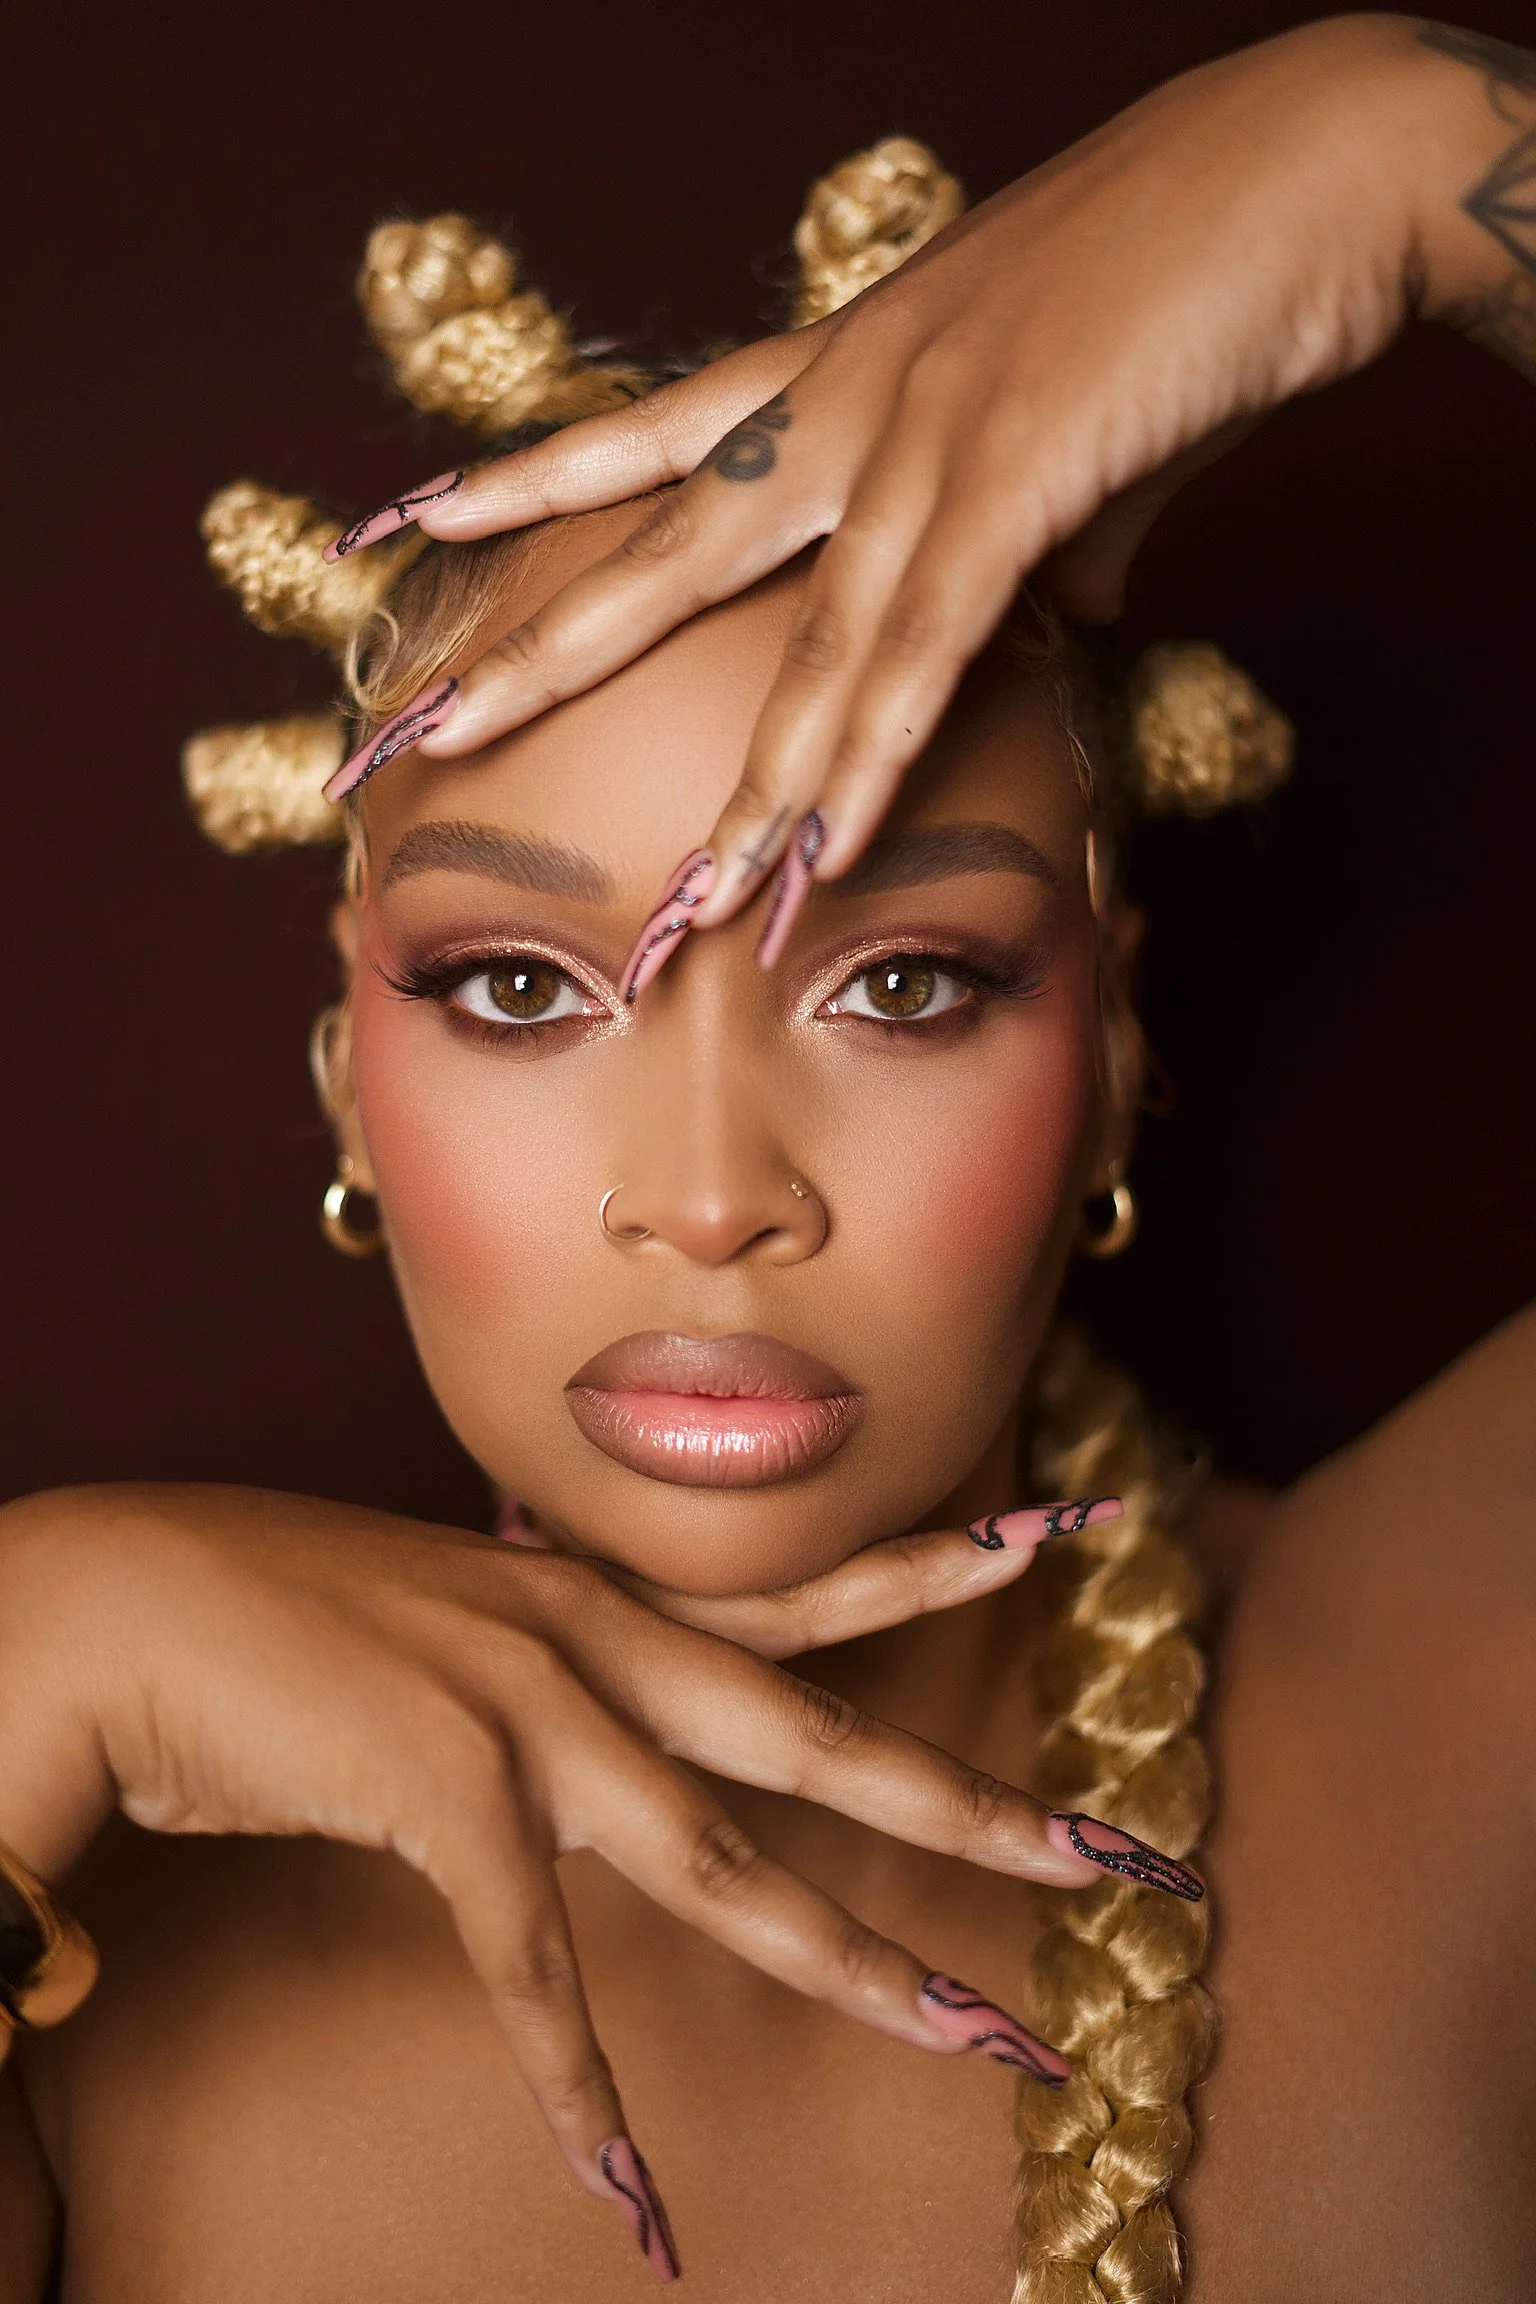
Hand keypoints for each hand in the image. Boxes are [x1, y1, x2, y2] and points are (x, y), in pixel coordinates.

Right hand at [0, 1484, 1161, 2270]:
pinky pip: (536, 1970)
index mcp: (596, 1596)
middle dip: (970, 1806)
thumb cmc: (285, 1619)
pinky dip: (581, 2090)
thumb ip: (549, 1670)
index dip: (932, 1562)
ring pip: (722, 1860)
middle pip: (819, 1734)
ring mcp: (524, 1708)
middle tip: (1118, 1855)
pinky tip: (628, 2194)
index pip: (801, 1591)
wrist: (131, 1604)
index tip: (1060, 1531)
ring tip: (970, 2039)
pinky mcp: (440, 1789)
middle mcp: (588, 1637)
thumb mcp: (454, 1624)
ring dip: (849, 1963)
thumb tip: (610, 1729)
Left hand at [342, 13, 1495, 928]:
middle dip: (547, 649)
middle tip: (426, 726)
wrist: (1309, 176)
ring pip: (803, 645)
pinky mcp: (1019, 472)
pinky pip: (926, 649)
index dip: (532, 476)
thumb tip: (1054, 623)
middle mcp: (853, 399)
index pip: (652, 431)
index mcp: (847, 368)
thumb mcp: (1071, 439)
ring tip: (677, 905)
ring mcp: (926, 434)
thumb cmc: (1190, 294)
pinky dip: (876, 759)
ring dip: (748, 792)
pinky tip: (825, 848)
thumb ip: (1038, 547)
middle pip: (664, 542)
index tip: (419, 510)